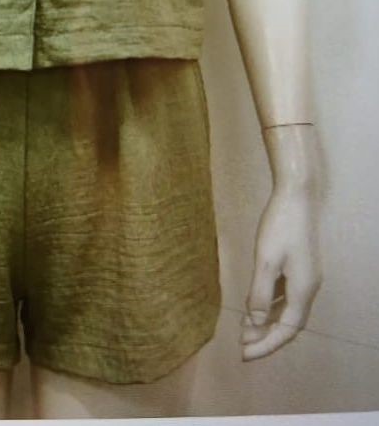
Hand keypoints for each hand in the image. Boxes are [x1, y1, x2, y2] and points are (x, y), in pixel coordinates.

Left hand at [241, 185, 321, 359]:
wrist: (297, 196)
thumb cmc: (280, 226)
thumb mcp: (265, 260)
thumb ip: (260, 293)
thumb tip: (254, 323)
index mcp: (303, 290)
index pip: (286, 330)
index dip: (266, 345)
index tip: (244, 354)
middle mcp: (308, 287)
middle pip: (289, 323)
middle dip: (266, 337)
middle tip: (242, 347)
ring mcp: (306, 276)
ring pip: (287, 309)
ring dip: (267, 321)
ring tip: (245, 330)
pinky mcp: (300, 266)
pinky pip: (286, 295)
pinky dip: (271, 304)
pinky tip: (254, 304)